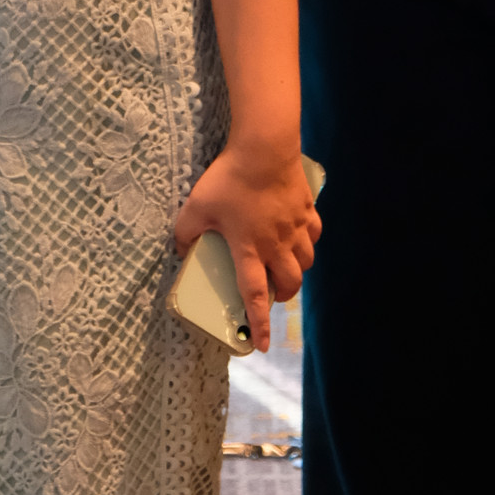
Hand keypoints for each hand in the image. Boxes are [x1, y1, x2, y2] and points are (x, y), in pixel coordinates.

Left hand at [174, 144, 320, 352]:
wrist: (264, 147)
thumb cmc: (229, 179)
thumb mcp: (196, 206)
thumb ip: (185, 232)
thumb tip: (181, 250)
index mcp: (249, 249)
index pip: (254, 295)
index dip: (259, 323)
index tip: (263, 346)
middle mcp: (277, 245)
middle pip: (288, 285)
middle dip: (281, 297)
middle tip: (272, 294)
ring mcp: (295, 227)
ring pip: (306, 263)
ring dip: (296, 271)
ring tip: (285, 267)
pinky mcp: (307, 209)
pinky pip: (313, 234)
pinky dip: (307, 242)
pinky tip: (298, 236)